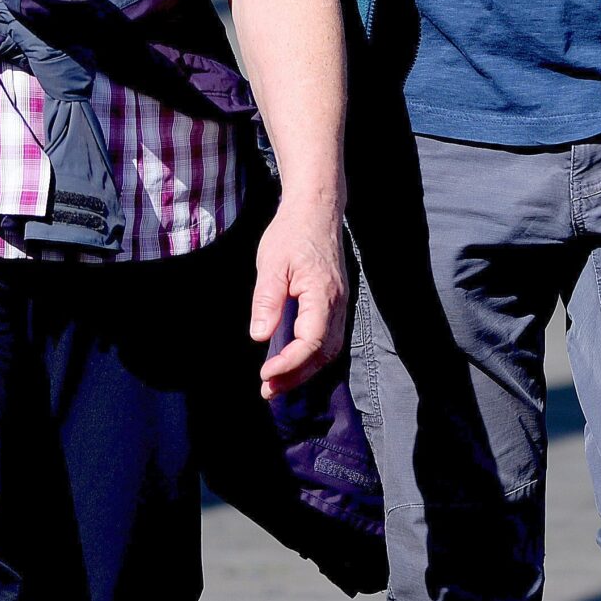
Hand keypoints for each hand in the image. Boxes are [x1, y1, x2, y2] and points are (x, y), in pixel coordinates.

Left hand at [250, 194, 348, 398]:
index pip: (311, 342)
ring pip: (329, 349)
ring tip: (276, 383)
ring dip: (305, 370)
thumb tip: (260, 337)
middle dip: (296, 376)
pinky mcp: (336, 302)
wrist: (316, 210)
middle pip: (324, 353)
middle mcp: (337, 303)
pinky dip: (311, 356)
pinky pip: (329, 338)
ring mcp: (340, 303)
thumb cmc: (292, 233)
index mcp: (323, 293)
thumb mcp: (271, 263)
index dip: (290, 364)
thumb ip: (267, 301)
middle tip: (268, 390)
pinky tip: (291, 361)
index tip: (265, 374)